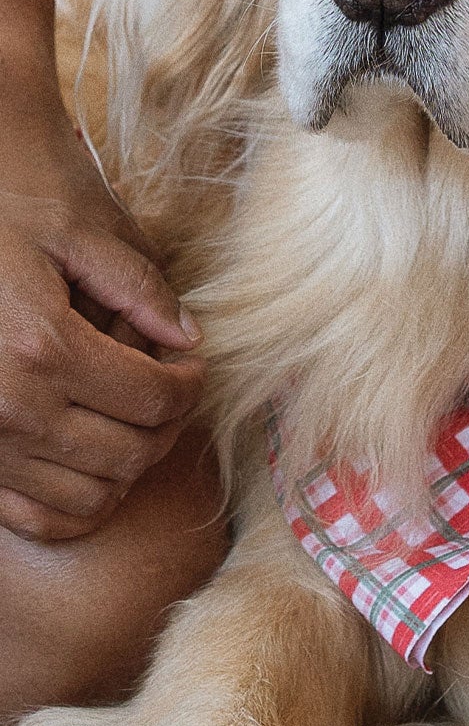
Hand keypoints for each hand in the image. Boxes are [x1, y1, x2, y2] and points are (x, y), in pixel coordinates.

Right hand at [0, 78, 204, 542]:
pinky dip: (79, 500)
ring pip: (91, 495)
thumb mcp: (77, 230)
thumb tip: (188, 336)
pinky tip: (94, 457)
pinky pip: (37, 515)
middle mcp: (9, 408)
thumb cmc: (8, 211)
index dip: (191, 386)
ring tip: (133, 417)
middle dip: (168, 423)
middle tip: (170, 388)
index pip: (155, 399)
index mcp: (42, 348)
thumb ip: (139, 285)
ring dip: (129, 464)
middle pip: (130, 453)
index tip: (193, 365)